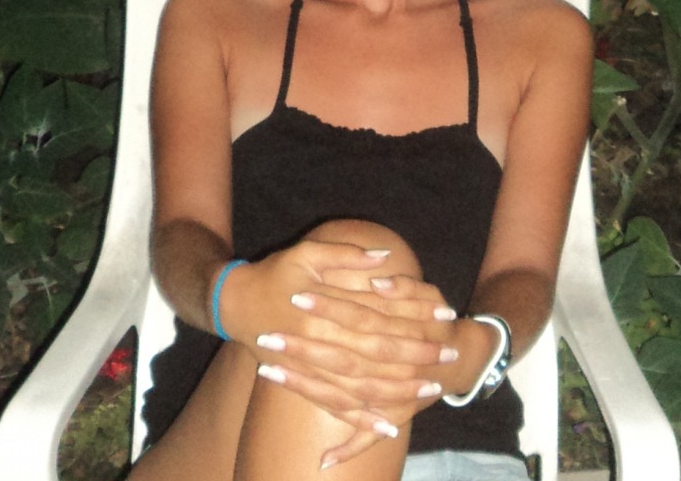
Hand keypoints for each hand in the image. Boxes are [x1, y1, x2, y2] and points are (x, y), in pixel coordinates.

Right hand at [220, 242, 456, 453]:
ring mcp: (312, 365)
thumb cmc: (274, 273)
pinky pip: (336, 406)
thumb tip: (385, 258)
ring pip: (362, 384)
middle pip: (376, 353)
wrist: (233, 303)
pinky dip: (362, 419)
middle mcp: (320, 340)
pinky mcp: (304, 381)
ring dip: (398, 389)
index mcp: (324, 307)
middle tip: (447, 355)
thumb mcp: (307, 253)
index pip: (379, 314)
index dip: (412, 315)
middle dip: (414, 355)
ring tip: (431, 388)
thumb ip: (346, 256)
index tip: (443, 314)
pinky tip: (388, 426)